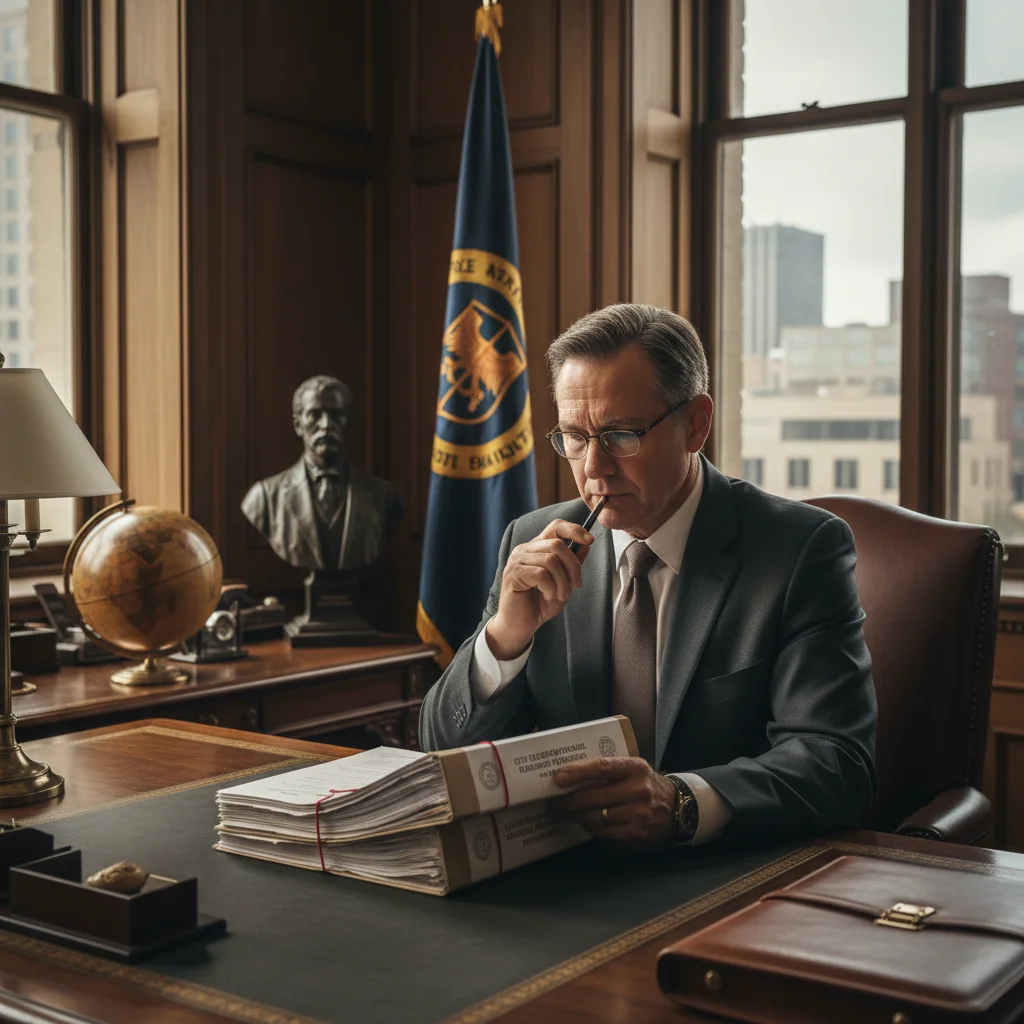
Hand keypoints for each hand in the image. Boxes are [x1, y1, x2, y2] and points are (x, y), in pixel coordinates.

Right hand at [485, 519, 594, 658]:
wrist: (521, 626)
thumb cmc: (540, 604)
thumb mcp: (564, 583)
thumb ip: (573, 564)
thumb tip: (586, 545)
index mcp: (537, 548)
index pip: (555, 527)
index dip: (574, 530)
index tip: (590, 540)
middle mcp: (525, 550)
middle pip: (557, 544)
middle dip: (573, 566)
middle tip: (576, 585)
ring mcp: (517, 561)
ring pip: (551, 560)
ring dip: (562, 582)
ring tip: (560, 595)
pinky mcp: (513, 574)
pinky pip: (540, 574)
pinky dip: (550, 588)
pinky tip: (548, 596)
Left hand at [551, 757, 677, 843]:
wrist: (678, 808)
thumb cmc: (647, 784)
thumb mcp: (634, 769)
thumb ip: (610, 769)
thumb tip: (572, 774)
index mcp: (635, 768)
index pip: (602, 767)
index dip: (578, 772)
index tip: (559, 778)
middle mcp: (638, 790)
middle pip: (594, 796)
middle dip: (568, 801)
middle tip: (553, 802)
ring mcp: (638, 814)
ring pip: (596, 817)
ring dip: (575, 816)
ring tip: (564, 813)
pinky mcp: (636, 833)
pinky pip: (603, 832)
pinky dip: (589, 827)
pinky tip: (582, 822)